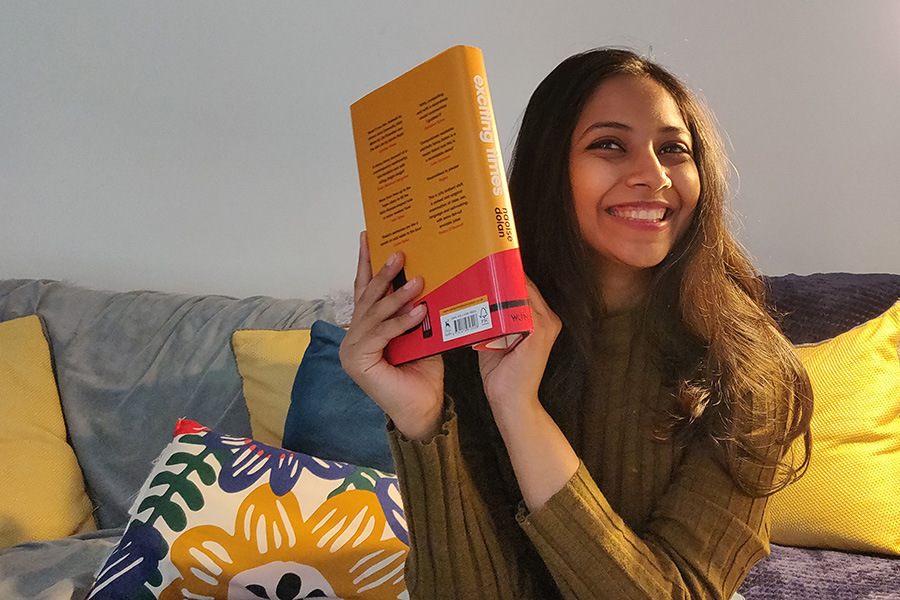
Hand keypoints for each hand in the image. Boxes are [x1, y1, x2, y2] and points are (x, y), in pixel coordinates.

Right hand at [339, 232, 444, 440]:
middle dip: (383, 273)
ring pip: (374, 313)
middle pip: (367, 298)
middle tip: (398, 253)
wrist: (423, 410)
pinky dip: (400, 321)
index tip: (368, 236)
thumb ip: (413, 310)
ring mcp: (351, 350)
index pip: (364, 291)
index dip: (367, 264)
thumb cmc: (422, 373)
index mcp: (364, 329)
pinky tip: (418, 311)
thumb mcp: (419, 333)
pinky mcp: (357, 361)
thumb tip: (424, 277)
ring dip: (397, 295)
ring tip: (418, 280)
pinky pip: (381, 333)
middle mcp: (352, 337)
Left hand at [476, 278, 577, 509]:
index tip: (481, 259)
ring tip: (472, 267)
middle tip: (473, 257)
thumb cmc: (500, 374)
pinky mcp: (539, 331)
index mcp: (539, 317)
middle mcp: (547, 316)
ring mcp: (545, 322)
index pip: (520, 285)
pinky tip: (478, 289)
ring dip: (496, 279)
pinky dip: (497, 296)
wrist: (511, 403)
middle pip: (521, 282)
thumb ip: (490, 318)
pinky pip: (517, 304)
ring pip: (519, 289)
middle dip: (498, 270)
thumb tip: (471, 297)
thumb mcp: (494, 338)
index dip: (502, 271)